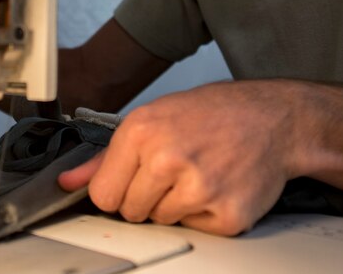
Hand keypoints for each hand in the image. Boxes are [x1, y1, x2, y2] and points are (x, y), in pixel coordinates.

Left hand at [58, 80, 303, 235]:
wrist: (273, 118)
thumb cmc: (215, 113)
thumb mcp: (155, 117)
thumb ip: (108, 155)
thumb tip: (69, 180)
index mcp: (142, 131)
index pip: (102, 194)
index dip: (116, 190)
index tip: (132, 180)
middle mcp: (166, 158)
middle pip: (129, 212)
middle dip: (146, 197)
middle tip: (174, 170)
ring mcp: (198, 188)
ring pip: (160, 222)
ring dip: (175, 205)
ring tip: (198, 172)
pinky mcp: (226, 215)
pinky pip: (195, 230)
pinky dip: (205, 214)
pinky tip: (217, 185)